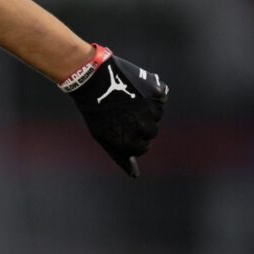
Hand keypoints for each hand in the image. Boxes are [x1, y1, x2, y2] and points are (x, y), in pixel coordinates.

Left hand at [66, 47, 167, 176]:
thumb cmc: (95, 110)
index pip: (142, 148)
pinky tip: (134, 88)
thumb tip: (135, 175)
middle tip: (123, 112)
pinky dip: (152, 94)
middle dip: (140, 124)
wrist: (91, 79)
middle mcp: (144, 128)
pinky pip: (161, 98)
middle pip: (151, 132)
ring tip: (126, 99)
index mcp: (130, 142)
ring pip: (157, 115)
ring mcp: (152, 110)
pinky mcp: (157, 93)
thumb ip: (120, 154)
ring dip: (146, 109)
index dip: (130, 137)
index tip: (119, 127)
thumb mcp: (102, 135)